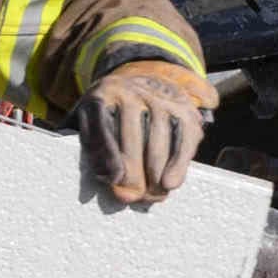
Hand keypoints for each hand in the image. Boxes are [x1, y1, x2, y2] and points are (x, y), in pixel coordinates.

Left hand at [78, 60, 214, 202]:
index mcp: (102, 96)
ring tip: (150, 195)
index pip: (102, 127)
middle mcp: (131, 92)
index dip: (108, 156)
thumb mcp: (92, 122)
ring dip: (154, 176)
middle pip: (132, 139)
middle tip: (131, 196)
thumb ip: (95, 151)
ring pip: (158, 142)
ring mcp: (161, 98)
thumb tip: (118, 188)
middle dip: (132, 174)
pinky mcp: (185, 108)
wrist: (148, 81)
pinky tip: (170, 183)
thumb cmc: (113, 114)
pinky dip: (178, 165)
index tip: (113, 180)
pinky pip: (183, 140)